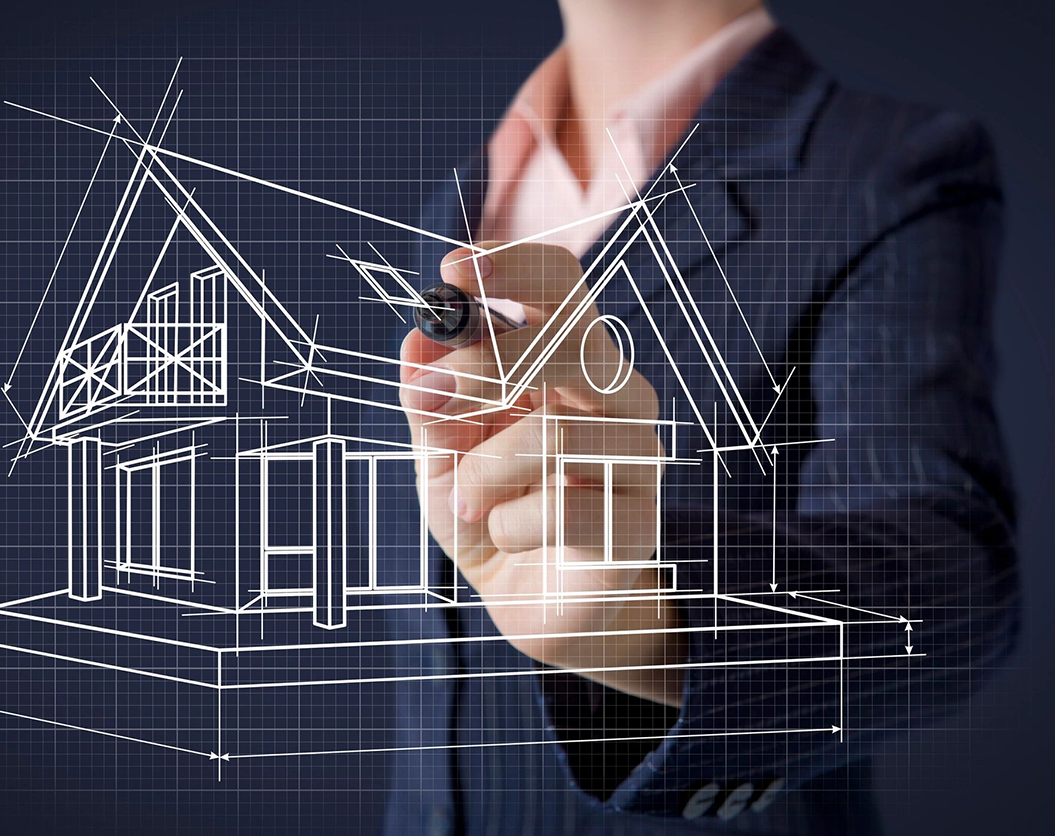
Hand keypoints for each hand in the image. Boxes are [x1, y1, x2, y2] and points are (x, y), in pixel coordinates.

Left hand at [400, 242, 684, 705]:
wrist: (531, 604)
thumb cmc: (490, 510)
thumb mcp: (441, 451)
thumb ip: (430, 398)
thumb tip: (417, 340)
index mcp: (571, 362)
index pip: (563, 283)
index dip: (511, 265)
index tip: (452, 273)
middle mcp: (617, 398)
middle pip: (573, 341)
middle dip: (482, 365)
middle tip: (425, 400)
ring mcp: (636, 461)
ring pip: (557, 433)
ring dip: (483, 470)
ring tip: (464, 500)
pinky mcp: (637, 528)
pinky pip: (566, 510)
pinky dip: (510, 525)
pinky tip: (504, 536)